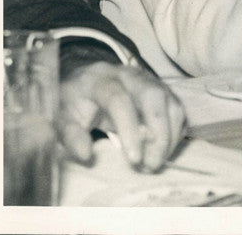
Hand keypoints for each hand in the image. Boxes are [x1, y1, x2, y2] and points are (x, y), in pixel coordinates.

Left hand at [57, 61, 185, 171]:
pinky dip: (175, 133)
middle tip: (151, 165)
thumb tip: (87, 155)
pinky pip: (178, 111)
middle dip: (159, 133)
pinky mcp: (164, 92)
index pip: (120, 101)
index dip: (129, 130)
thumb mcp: (62, 116)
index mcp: (104, 80)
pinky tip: (163, 152)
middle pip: (155, 97)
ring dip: (170, 137)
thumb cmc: (76, 101)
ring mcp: (152, 82)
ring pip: (172, 103)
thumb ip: (70, 135)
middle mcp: (133, 76)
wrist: (88, 79)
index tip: (133, 160)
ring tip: (157, 162)